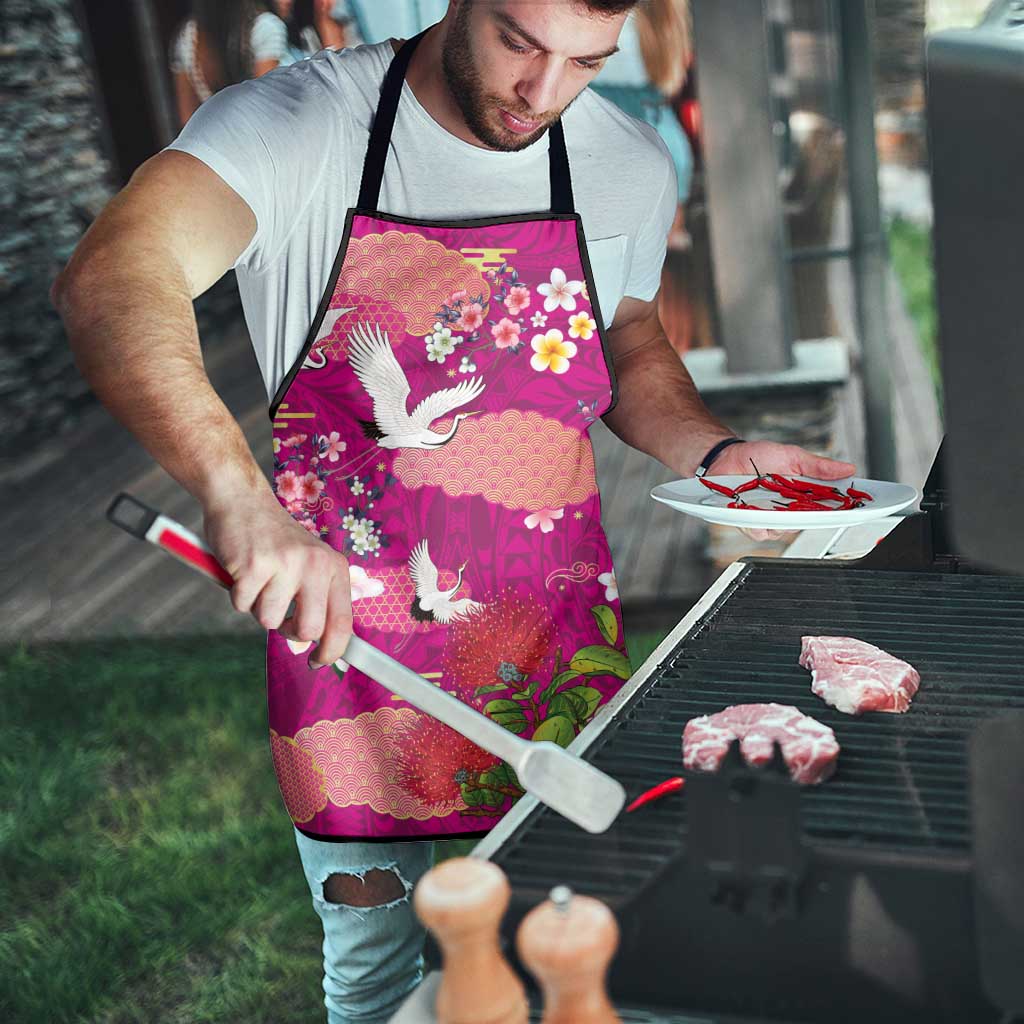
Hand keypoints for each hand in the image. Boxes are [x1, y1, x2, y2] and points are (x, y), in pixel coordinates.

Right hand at [203, 488, 351, 667]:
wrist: (242, 501)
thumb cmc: (275, 541)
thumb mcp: (310, 563)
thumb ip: (317, 599)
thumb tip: (318, 646)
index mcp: (334, 567)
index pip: (343, 622)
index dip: (332, 651)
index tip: (319, 662)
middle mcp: (315, 565)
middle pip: (309, 630)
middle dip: (290, 632)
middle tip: (280, 615)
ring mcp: (285, 564)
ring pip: (269, 621)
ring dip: (259, 608)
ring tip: (260, 580)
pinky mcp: (253, 565)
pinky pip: (242, 605)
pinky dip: (238, 595)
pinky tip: (243, 571)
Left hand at [709, 440, 856, 541]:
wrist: (726, 457)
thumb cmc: (758, 457)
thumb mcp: (792, 456)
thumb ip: (818, 466)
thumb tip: (848, 468)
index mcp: (803, 495)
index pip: (828, 507)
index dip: (844, 510)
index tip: (857, 508)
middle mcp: (789, 510)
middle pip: (808, 523)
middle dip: (813, 517)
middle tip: (813, 506)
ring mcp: (770, 518)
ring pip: (784, 531)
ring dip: (781, 519)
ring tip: (775, 504)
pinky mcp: (750, 523)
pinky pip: (759, 532)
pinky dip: (758, 524)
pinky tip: (755, 512)